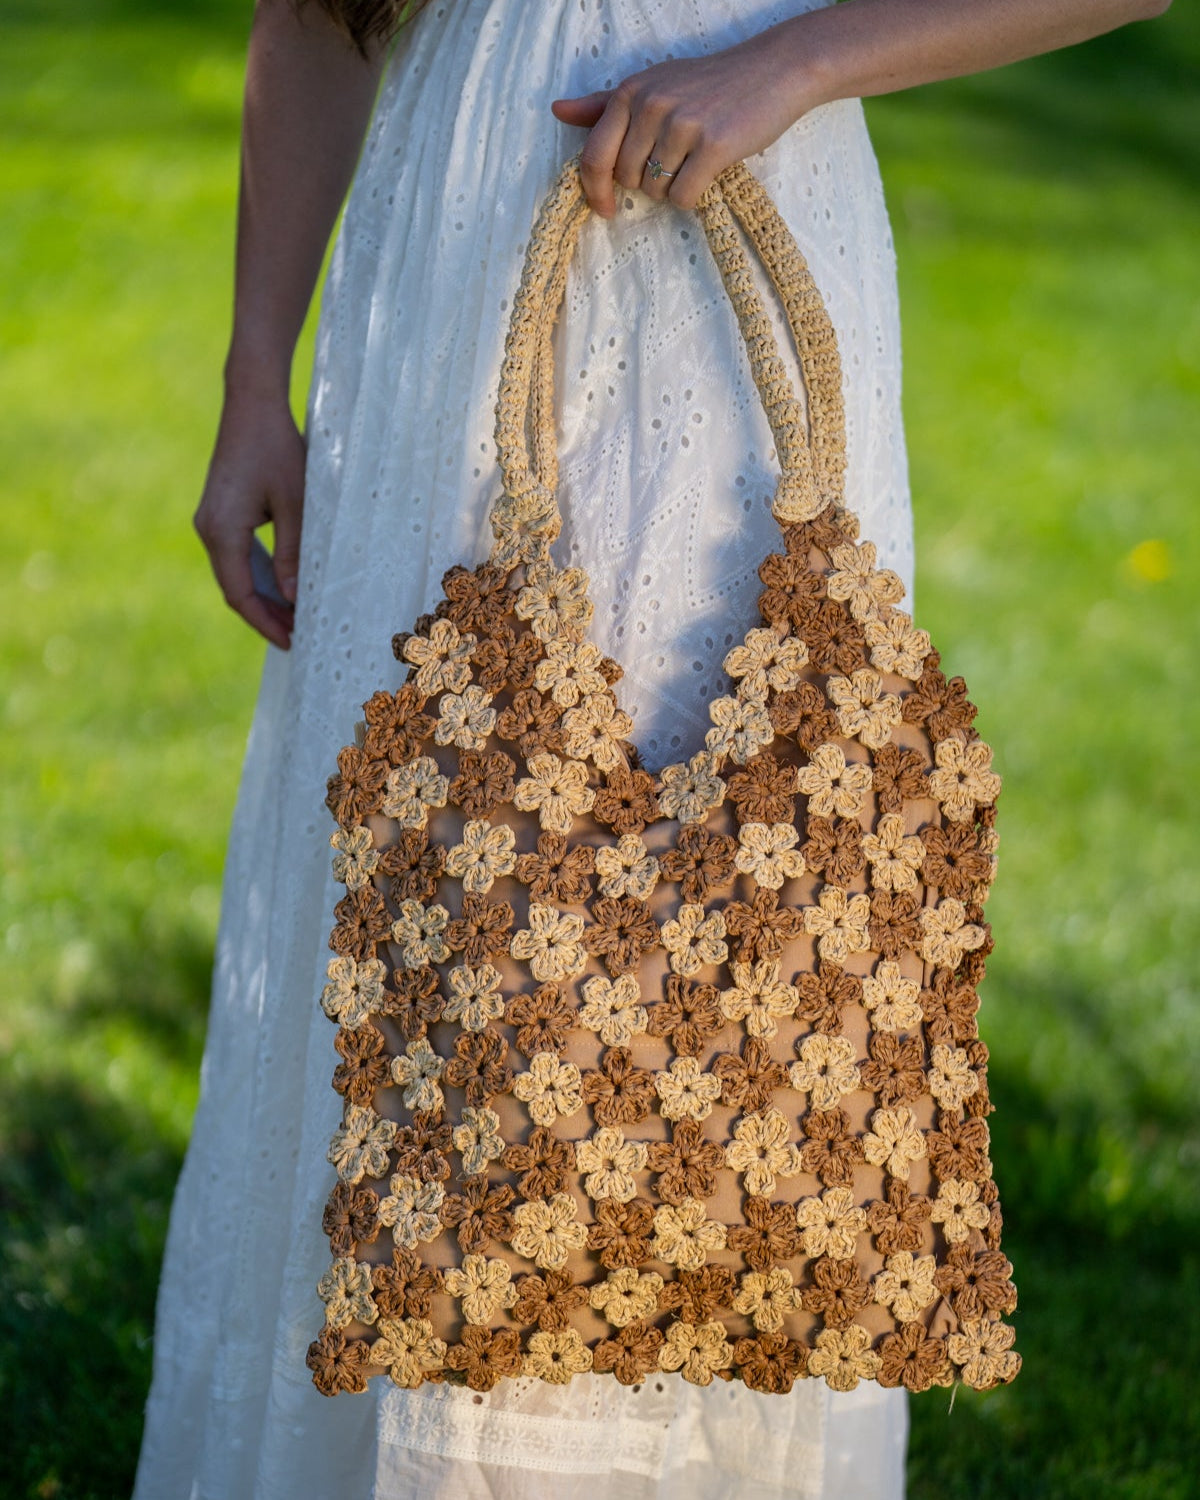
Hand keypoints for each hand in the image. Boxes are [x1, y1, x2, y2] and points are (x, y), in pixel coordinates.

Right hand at [193, 386, 305, 649]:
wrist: (252, 405)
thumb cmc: (278, 449)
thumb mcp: (295, 504)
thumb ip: (293, 552)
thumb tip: (294, 597)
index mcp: (221, 530)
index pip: (239, 593)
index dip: (265, 622)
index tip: (291, 642)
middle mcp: (208, 529)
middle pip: (235, 588)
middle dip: (265, 615)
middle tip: (299, 636)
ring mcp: (211, 520)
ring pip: (235, 573)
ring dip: (263, 597)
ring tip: (294, 618)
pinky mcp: (220, 512)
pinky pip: (237, 556)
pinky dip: (259, 576)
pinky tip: (284, 589)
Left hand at [551, 36, 811, 216]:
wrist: (772, 71)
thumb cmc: (710, 83)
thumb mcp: (653, 84)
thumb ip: (604, 104)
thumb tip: (559, 111)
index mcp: (631, 92)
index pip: (595, 156)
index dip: (595, 190)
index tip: (605, 209)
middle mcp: (652, 104)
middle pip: (627, 179)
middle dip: (646, 184)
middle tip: (674, 163)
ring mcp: (682, 124)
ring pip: (656, 190)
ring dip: (672, 189)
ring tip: (694, 161)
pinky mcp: (712, 146)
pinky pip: (683, 197)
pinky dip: (693, 197)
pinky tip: (708, 173)